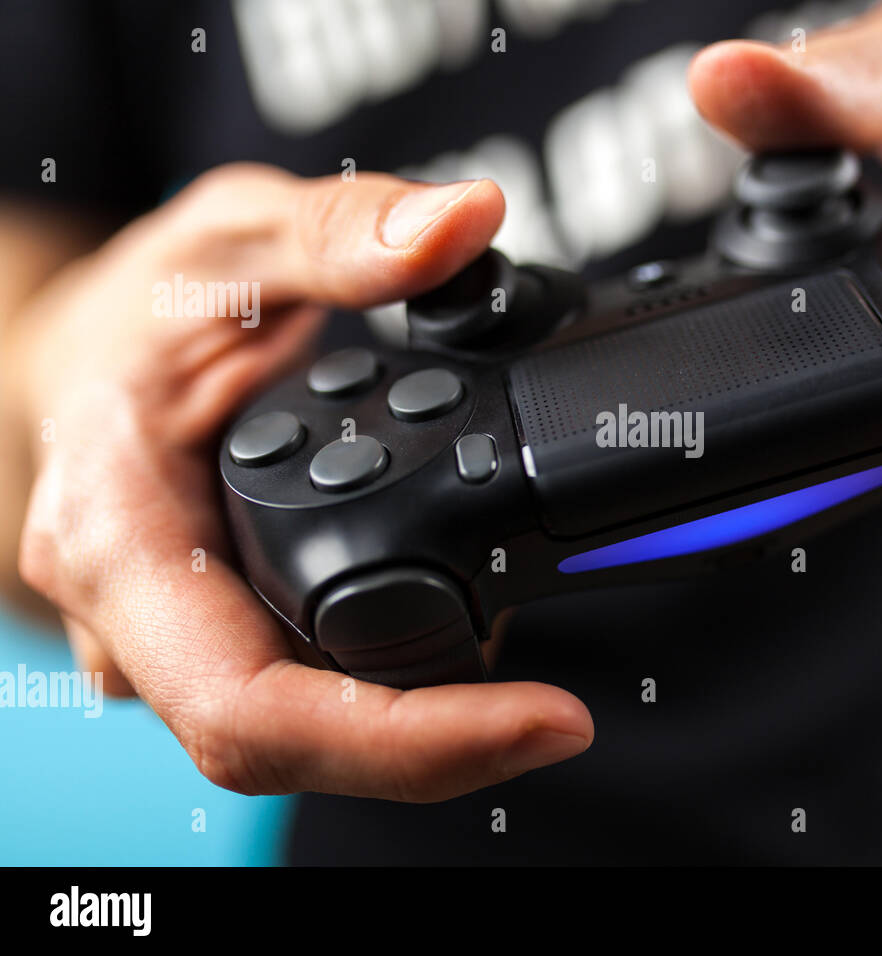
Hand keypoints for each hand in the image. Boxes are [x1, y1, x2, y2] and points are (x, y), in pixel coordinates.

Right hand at [8, 165, 592, 799]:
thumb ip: (343, 234)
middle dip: (442, 744)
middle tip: (556, 713)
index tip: (539, 722)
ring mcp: (184, 656)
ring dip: (430, 726)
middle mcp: (142, 630)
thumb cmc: (134, 314)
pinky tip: (470, 648)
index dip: (407, 741)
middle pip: (300, 748)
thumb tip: (463, 224)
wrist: (89, 368)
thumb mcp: (229, 242)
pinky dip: (405, 697)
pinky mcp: (231, 651)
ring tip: (528, 690)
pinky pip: (318, 703)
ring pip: (315, 742)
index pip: (254, 709)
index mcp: (121, 543)